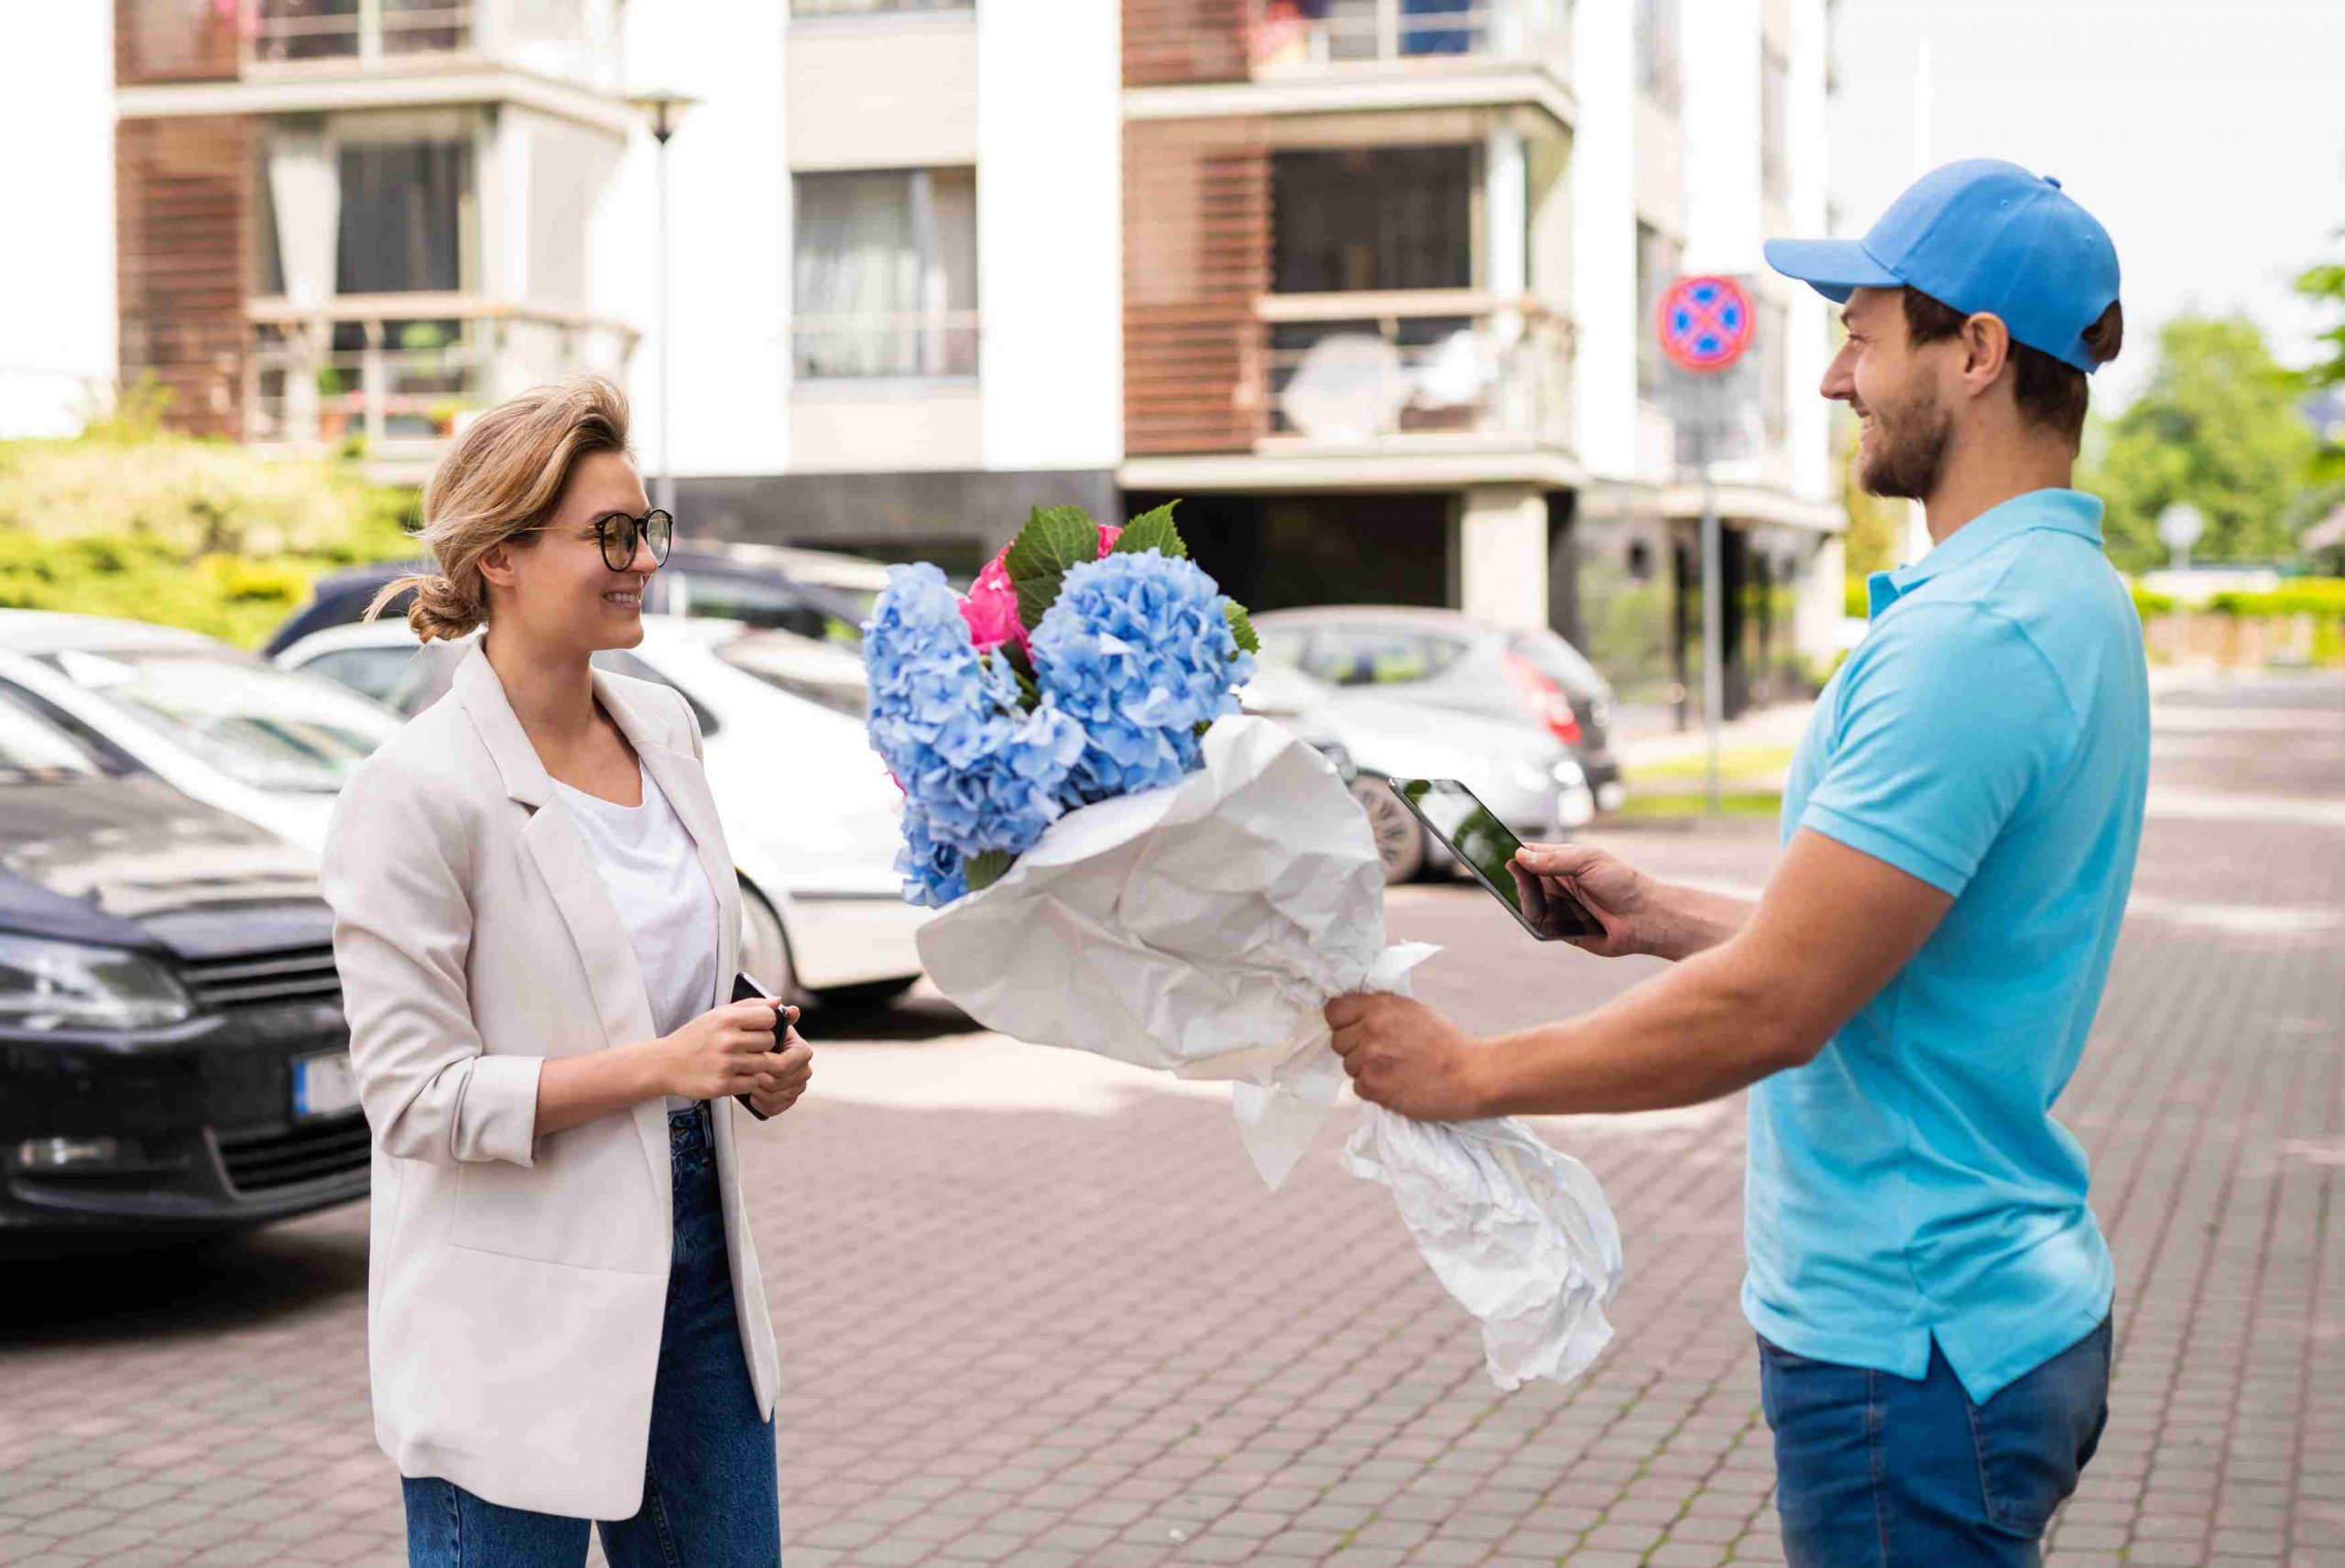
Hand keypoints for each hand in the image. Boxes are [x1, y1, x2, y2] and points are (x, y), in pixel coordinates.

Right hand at [651, 999, 788, 1101]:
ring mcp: (726, 1064)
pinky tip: (733, 1074)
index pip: (769, 1017)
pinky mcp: (723, 1085)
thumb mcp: (717, 1015)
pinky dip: (747, 1080)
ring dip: (756, 1064)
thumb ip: (750, 1005)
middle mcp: (728, 1040)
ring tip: (739, 1061)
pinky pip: (753, 1082)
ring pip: (765, 1063)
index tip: (756, 1028)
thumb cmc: (695, 1037)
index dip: (766, 1023)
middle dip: (761, 1045)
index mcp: (727, 1019)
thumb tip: (778, 1001)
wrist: (665, 1064)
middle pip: (769, 1041)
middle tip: (746, 1047)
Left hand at [745, 1022, 812, 1119]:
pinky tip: (752, 1096)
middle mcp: (804, 1069)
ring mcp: (797, 1087)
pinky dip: (762, 1105)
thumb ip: (773, 1015)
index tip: (753, 1059)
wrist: (747, 1053)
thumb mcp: (759, 1022)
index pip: (788, 1063)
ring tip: (747, 1082)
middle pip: (784, 1083)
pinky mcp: (788, 1100)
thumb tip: (793, 1010)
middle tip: (746, 1072)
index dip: (770, 1064)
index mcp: (802, 1050)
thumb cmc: (755, 1036)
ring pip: (778, 1097)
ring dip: (759, 1091)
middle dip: (763, 1079)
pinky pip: (776, 1109)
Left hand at [1325, 994, 1491, 1121]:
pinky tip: (1396, 1084)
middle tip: (1383, 1054)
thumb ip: (1380, 1010)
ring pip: (1348, 1065)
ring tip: (1394, 1070)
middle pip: (1338, 1041)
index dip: (1342, 1022)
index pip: (1334, 1011)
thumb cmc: (1446, 1043)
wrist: (1470, 1075)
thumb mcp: (1412, 1011)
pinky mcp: (1374, 1087)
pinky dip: (1373, 1089)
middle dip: (1355, 1048)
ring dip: (1365, 1070)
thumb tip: (1353, 1012)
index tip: (1353, 1029)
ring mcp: (1370, 1059)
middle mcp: (1371, 1030)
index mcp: (1379, 1007)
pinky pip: (1357, 1087)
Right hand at [1509, 841, 1662, 957]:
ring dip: (1527, 902)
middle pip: (1523, 880)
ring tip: (1535, 900)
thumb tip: (1520, 855)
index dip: (1513, 854)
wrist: (1644, 918)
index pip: (1529, 854)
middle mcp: (1557, 883)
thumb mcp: (1587, 861)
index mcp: (1561, 861)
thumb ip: (1553, 859)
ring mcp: (1558, 906)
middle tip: (1521, 881)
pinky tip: (1540, 917)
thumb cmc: (1621, 883)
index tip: (1496, 854)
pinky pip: (1540, 925)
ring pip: (1527, 904)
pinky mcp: (1561, 929)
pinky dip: (1537, 922)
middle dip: (1518, 881)